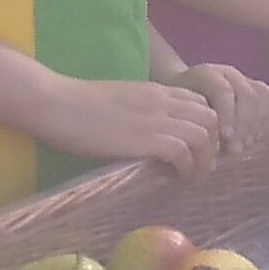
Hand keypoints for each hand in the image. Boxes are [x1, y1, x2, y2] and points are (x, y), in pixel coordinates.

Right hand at [47, 75, 227, 173]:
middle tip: (198, 166)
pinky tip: (174, 178)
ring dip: (203, 160)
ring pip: (204, 136)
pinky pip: (183, 153)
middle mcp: (162, 101)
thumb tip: (147, 134)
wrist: (56, 103)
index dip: (205, 127)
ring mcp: (156, 119)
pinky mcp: (146, 139)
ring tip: (189, 177)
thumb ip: (140, 112)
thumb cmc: (76, 105)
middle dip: (212, 145)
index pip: (200, 102)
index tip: (196, 148)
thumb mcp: (119, 101)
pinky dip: (186, 168)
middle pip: (211, 119)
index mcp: (155, 91)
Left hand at [176, 60, 268, 152]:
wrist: (186, 93)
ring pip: (262, 95)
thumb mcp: (181, 116)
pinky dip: (266, 119)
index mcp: (206, 75)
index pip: (222, 89)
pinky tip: (255, 136)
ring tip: (246, 144)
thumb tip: (210, 149)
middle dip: (244, 124)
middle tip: (237, 149)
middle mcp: (228, 73)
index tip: (226, 138)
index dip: (228, 114)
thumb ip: (195, 126)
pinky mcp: (257, 88)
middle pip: (247, 94)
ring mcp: (244, 79)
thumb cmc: (182, 111)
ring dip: (257, 124)